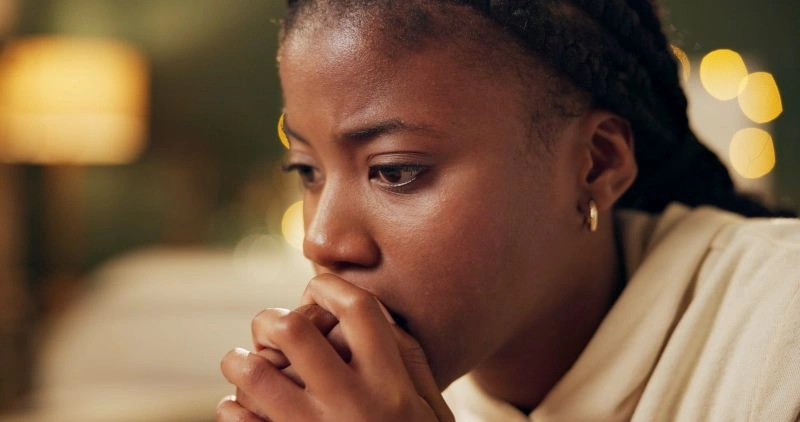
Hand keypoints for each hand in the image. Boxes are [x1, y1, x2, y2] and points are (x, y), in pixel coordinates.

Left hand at [218, 274, 453, 421]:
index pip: (359, 311)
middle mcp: (351, 406)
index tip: (316, 288)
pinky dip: (232, 407)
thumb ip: (410, 361)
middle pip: (295, 330)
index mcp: (390, 386)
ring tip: (246, 362)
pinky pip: (237, 418)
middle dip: (273, 317)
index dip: (331, 286)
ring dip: (241, 360)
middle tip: (272, 326)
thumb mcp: (431, 410)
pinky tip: (243, 408)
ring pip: (254, 372)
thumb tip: (376, 315)